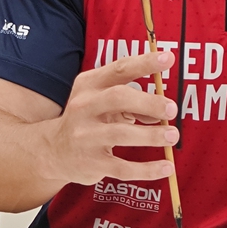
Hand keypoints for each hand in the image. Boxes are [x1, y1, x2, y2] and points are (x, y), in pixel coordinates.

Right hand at [46, 49, 178, 187]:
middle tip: (172, 109)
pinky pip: (123, 167)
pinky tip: (166, 167)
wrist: (53, 151)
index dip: (146, 63)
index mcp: (90, 84)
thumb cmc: (89, 118)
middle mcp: (84, 107)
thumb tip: (163, 113)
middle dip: (149, 102)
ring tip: (173, 136)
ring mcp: (85, 136)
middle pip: (118, 97)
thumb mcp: (103, 100)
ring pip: (121, 133)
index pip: (120, 68)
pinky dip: (148, 169)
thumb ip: (133, 100)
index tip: (169, 58)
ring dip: (151, 135)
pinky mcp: (91, 163)